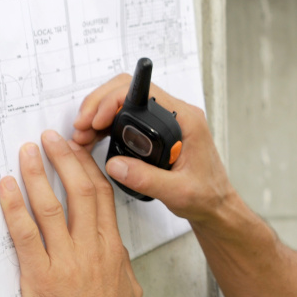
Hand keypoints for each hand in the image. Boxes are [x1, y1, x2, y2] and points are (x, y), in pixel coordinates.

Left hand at [0, 130, 143, 296]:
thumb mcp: (128, 287)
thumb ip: (118, 261)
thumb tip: (110, 245)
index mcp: (112, 249)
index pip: (102, 196)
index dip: (88, 168)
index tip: (78, 150)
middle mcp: (90, 248)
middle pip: (81, 190)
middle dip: (65, 158)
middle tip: (51, 138)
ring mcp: (65, 261)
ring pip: (51, 205)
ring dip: (37, 173)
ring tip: (27, 152)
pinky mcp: (40, 276)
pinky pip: (24, 233)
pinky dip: (14, 206)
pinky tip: (7, 187)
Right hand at [72, 73, 234, 225]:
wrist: (216, 205)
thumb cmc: (207, 195)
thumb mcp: (178, 192)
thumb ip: (147, 179)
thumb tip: (115, 164)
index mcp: (186, 120)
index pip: (144, 92)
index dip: (112, 100)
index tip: (95, 120)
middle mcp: (176, 114)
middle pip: (129, 91)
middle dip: (99, 105)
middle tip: (81, 128)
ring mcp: (167, 121)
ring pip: (125, 102)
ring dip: (99, 115)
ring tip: (82, 135)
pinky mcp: (157, 131)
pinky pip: (127, 117)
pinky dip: (107, 125)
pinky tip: (94, 138)